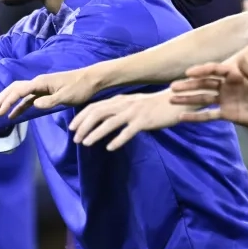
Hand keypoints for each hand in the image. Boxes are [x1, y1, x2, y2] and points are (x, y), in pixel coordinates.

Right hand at [0, 69, 102, 118]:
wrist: (91, 80)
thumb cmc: (80, 88)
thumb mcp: (66, 96)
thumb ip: (50, 101)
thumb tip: (34, 105)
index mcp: (40, 82)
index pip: (18, 91)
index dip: (7, 101)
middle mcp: (37, 83)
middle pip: (13, 90)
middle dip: (1, 101)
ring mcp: (40, 87)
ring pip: (18, 93)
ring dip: (6, 102)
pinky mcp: (44, 92)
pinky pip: (26, 99)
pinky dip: (18, 106)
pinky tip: (13, 115)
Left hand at [68, 91, 195, 150]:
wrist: (176, 102)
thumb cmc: (154, 106)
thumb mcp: (133, 105)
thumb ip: (119, 110)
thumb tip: (103, 120)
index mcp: (120, 100)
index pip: (95, 106)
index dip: (81, 117)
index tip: (72, 128)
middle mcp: (124, 104)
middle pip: (98, 113)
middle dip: (83, 125)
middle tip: (75, 138)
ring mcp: (134, 112)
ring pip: (110, 122)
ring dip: (95, 133)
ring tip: (85, 143)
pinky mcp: (145, 121)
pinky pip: (128, 131)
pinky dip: (118, 140)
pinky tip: (110, 148)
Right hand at [169, 59, 247, 129]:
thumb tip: (239, 59)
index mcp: (235, 75)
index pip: (214, 71)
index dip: (202, 71)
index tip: (189, 73)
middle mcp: (227, 87)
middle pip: (204, 84)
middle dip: (188, 85)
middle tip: (172, 87)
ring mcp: (225, 101)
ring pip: (202, 98)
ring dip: (187, 99)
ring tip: (171, 99)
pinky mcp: (227, 114)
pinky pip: (208, 115)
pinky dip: (195, 116)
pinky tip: (181, 117)